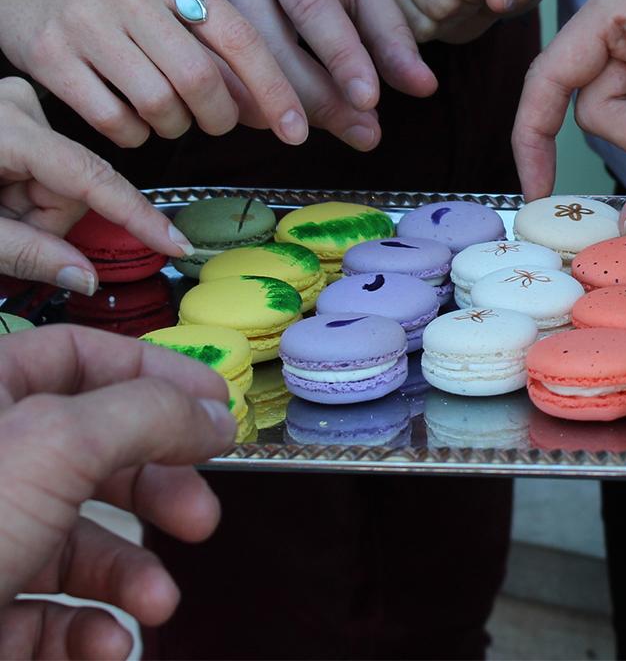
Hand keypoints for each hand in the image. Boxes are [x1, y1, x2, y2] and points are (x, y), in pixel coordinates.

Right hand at [0, 0, 307, 148]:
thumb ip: (210, 34)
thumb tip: (270, 101)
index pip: (240, 37)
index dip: (274, 89)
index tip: (296, 128)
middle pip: (200, 79)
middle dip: (220, 116)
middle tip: (216, 122)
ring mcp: (85, 23)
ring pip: (158, 104)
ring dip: (176, 127)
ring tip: (170, 117)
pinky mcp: (51, 57)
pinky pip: (112, 120)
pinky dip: (134, 135)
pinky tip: (133, 123)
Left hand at [0, 77, 189, 295]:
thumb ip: (26, 254)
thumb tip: (84, 277)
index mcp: (5, 130)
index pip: (91, 179)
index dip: (136, 217)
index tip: (174, 243)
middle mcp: (17, 104)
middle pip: (73, 183)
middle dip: (44, 219)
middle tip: (0, 230)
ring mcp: (14, 103)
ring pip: (60, 176)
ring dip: (29, 207)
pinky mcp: (12, 110)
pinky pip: (44, 163)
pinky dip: (20, 190)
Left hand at [0, 325, 235, 658]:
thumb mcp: (57, 446)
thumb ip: (148, 413)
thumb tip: (212, 412)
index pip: (85, 356)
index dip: (159, 374)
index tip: (217, 407)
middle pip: (94, 452)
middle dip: (156, 488)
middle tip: (198, 513)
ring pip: (74, 540)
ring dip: (130, 574)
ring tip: (155, 603)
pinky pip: (45, 611)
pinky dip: (88, 630)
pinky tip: (109, 644)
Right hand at [183, 0, 437, 151]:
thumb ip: (390, 33)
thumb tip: (425, 89)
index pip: (313, 6)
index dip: (342, 58)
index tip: (371, 102)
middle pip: (270, 45)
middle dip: (318, 99)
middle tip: (366, 134)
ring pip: (235, 66)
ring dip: (285, 111)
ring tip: (339, 128)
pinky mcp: (179, 16)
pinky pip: (213, 72)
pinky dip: (251, 106)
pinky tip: (287, 120)